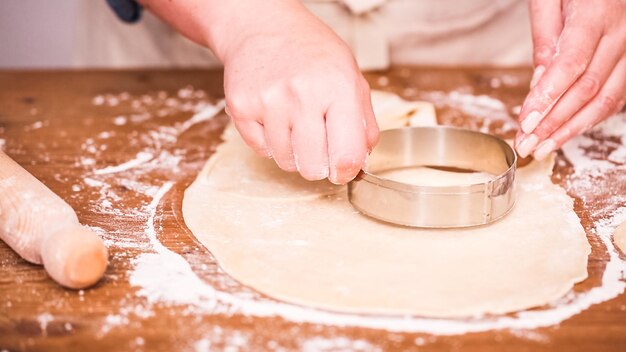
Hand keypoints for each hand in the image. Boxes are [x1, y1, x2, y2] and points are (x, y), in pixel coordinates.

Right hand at [221, 3, 377, 183]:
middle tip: (318, 145)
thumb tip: (361, 160)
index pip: (346, 155)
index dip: (346, 171)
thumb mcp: (351, 76)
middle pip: (312, 167)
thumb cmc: (311, 52)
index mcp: (338, 87)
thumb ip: (363, 122)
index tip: (343, 169)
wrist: (262, 27)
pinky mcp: (241, 107)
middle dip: (318, 164)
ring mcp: (268, 101)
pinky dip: (270, 142)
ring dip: (292, 151)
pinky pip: (262, 150)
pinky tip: (275, 117)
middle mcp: (302, 94)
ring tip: (294, 122)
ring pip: (285, 161)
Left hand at [516, 0, 625, 159]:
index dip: (548, 98)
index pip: (571, 64)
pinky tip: (567, 132)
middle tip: (526, 144)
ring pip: (606, 99)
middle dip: (553, 123)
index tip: (525, 122)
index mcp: (597, 12)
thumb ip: (544, 35)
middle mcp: (622, 32)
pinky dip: (591, 118)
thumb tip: (539, 81)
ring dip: (571, 129)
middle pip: (587, 88)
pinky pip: (617, 96)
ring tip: (542, 147)